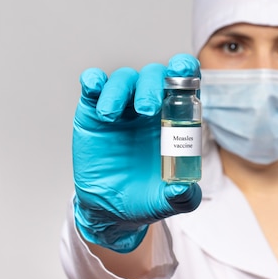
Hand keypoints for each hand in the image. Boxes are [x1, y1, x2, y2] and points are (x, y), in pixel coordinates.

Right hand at [72, 53, 201, 252]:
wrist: (110, 209)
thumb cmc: (144, 197)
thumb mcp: (166, 201)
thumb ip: (182, 197)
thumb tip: (183, 188)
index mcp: (174, 118)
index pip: (184, 83)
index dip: (184, 69)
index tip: (184, 69)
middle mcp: (149, 106)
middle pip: (154, 76)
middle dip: (152, 85)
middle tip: (147, 110)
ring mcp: (121, 107)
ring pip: (125, 79)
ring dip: (119, 89)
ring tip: (111, 114)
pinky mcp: (93, 112)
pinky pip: (93, 87)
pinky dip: (93, 81)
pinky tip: (94, 86)